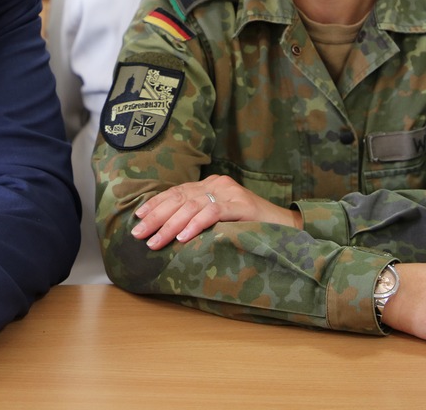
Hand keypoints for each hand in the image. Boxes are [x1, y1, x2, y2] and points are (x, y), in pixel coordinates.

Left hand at [131, 174, 299, 249]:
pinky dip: (195, 225)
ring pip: (192, 206)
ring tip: (155, 242)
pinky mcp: (242, 206)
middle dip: (156, 216)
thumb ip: (199, 217)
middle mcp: (218, 184)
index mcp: (211, 184)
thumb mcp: (221, 219)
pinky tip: (182, 237)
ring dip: (169, 226)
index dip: (155, 204)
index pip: (177, 191)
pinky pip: (213, 213)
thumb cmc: (251, 227)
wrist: (288, 227)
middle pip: (179, 198)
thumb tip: (168, 231)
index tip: (137, 218)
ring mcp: (230, 193)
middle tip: (138, 234)